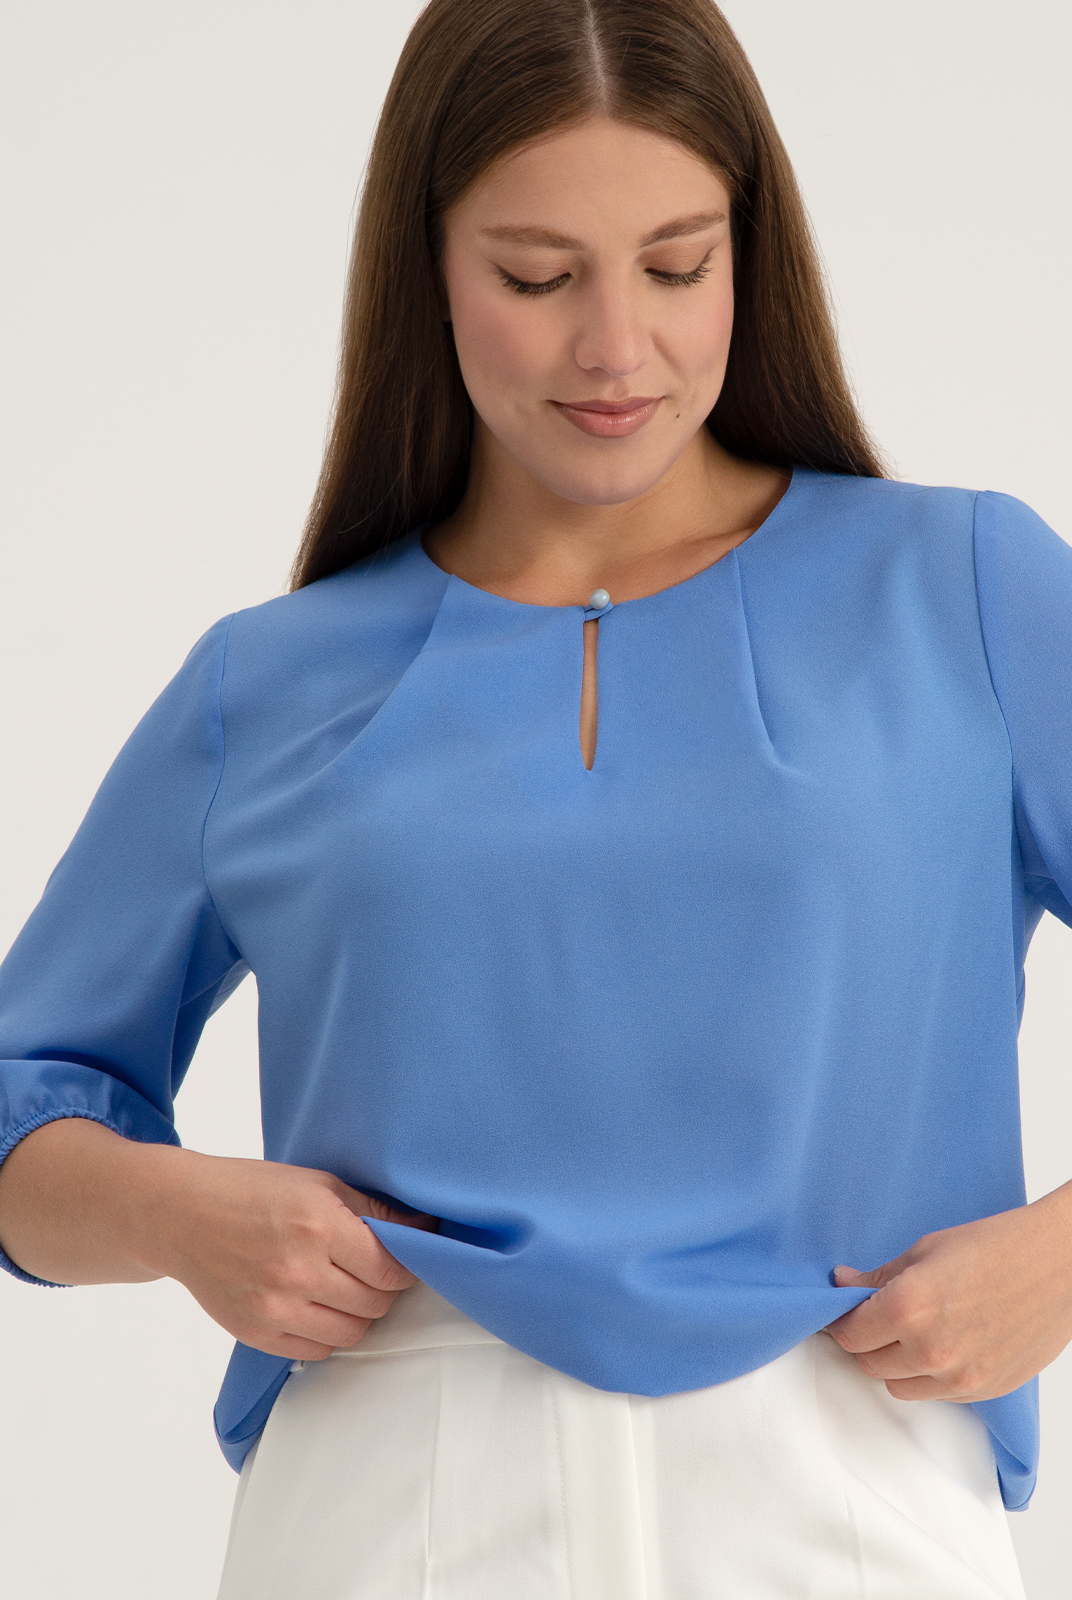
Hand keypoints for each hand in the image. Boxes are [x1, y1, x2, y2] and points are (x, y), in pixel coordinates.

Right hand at [140, 1150, 437, 1361]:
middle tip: (378, 1270)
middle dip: (386, 1288)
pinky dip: (328, 1333)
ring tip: (348, 1289)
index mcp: (318, 1225)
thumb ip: (370, 1209)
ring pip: (352, 1333)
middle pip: (375, 1303)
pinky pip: (316, 1351)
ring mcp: (275, 1307)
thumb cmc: (250, 1189)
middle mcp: (298, 1270)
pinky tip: (319, 1306)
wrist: (181, 1215)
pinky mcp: (256, 1332)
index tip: (413, 1258)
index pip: (389, 1267)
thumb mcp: (316, 1181)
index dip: (410, 1266)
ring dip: (360, 1314)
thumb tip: (421, 1226)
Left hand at [826, 1183, 1071, 1400]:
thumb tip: (842, 1286)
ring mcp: (959, 1376)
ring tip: (913, 1332)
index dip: (840, 1323)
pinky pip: (937, 1395)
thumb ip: (879, 1278)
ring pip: (899, 1386)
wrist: (1059, 1266)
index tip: (842, 1314)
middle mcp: (930, 1349)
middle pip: (868, 1365)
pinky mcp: (984, 1391)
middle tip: (876, 1320)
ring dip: (896, 1364)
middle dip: (866, 1342)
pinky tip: (944, 1344)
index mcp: (908, 1306)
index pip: (848, 1335)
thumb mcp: (925, 1251)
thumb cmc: (995, 1246)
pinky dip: (930, 1376)